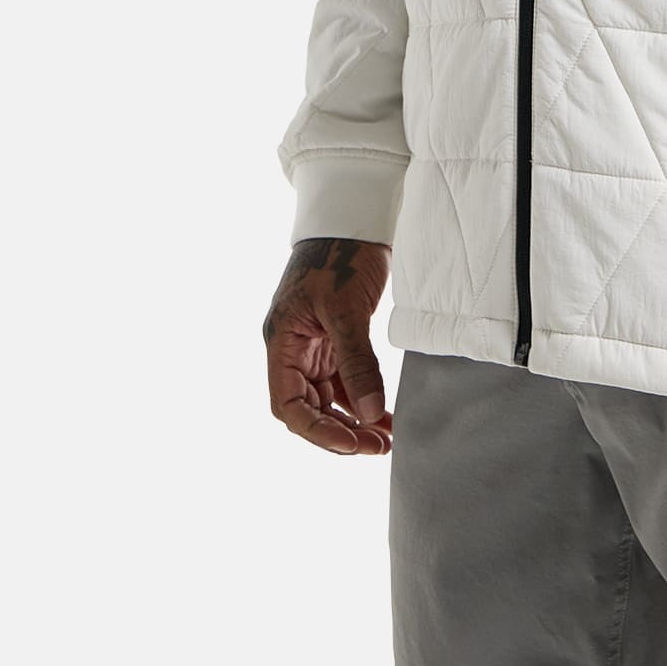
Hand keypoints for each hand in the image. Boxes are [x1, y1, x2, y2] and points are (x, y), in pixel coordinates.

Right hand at [263, 236, 393, 455]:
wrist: (355, 217)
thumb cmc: (341, 254)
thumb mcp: (346, 310)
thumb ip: (357, 364)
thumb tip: (369, 416)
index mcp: (281, 343)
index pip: (288, 405)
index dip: (316, 431)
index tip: (351, 444)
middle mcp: (293, 349)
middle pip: (308, 408)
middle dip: (339, 432)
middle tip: (376, 448)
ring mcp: (314, 345)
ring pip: (328, 398)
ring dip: (354, 420)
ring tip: (385, 440)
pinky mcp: (335, 338)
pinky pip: (345, 380)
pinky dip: (363, 399)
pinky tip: (385, 416)